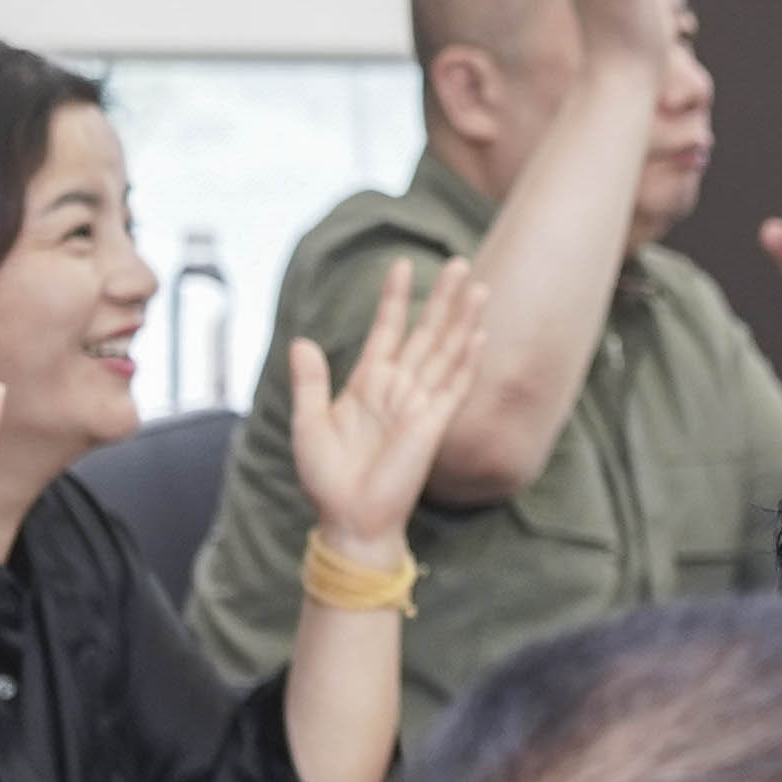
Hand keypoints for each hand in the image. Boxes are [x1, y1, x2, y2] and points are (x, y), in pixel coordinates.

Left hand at [291, 259, 489, 556]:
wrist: (349, 518)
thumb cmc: (328, 478)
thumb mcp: (308, 423)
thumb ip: (310, 382)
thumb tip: (302, 342)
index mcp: (368, 384)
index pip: (387, 330)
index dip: (394, 298)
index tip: (401, 264)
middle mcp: (398, 389)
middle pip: (426, 333)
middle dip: (442, 299)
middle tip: (458, 263)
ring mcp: (420, 404)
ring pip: (447, 351)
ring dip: (462, 320)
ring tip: (477, 286)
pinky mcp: (434, 424)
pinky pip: (455, 386)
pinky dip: (467, 360)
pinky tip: (478, 334)